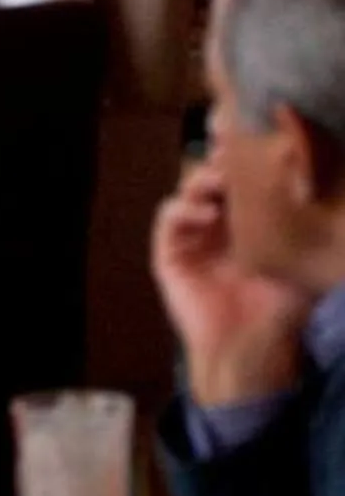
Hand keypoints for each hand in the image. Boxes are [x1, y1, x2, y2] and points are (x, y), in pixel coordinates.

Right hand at [151, 162, 306, 406]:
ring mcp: (191, 238)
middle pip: (210, 177)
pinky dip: (182, 209)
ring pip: (187, 190)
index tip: (254, 143)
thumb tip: (336, 207)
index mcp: (245, 226)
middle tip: (233, 154)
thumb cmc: (280, 314)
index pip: (238, 181)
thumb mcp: (303, 269)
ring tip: (221, 182)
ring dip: (201, 180)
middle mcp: (216, 226)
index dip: (241, 159)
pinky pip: (167, 218)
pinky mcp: (169, 255)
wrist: (250, 352)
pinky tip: (206, 214)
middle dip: (220, 162)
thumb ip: (312, 240)